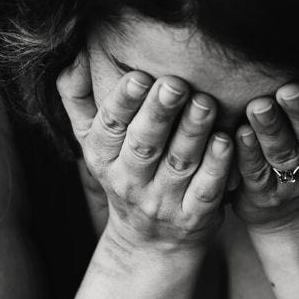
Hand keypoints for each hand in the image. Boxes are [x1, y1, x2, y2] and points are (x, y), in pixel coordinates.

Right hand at [57, 52, 232, 254]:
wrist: (151, 242)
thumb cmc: (126, 175)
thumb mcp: (95, 143)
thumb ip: (80, 100)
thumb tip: (71, 55)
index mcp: (103, 158)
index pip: (110, 127)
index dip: (123, 101)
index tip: (140, 76)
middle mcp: (130, 181)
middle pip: (145, 144)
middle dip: (160, 113)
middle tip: (176, 84)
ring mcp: (163, 202)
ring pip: (179, 163)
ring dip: (193, 132)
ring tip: (206, 103)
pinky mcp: (194, 217)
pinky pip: (206, 190)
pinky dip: (217, 166)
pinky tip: (227, 141)